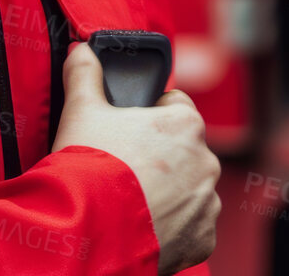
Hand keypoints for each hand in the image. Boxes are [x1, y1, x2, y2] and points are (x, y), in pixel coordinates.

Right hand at [51, 41, 219, 272]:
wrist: (88, 228)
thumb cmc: (89, 164)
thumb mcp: (80, 110)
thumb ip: (84, 74)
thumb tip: (81, 50)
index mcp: (185, 123)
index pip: (176, 106)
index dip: (150, 116)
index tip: (130, 131)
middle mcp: (207, 161)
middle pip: (183, 151)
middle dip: (159, 158)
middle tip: (124, 168)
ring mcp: (207, 202)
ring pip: (188, 190)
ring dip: (168, 194)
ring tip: (130, 200)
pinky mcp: (202, 238)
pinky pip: (190, 227)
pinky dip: (171, 227)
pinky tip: (142, 224)